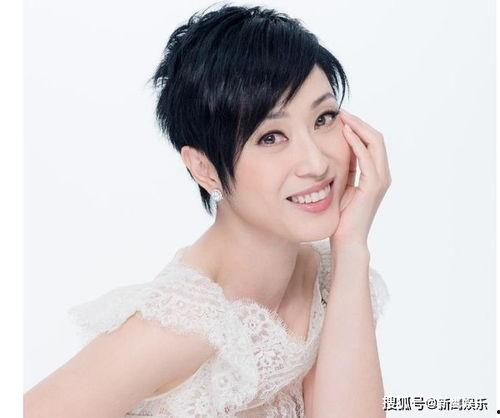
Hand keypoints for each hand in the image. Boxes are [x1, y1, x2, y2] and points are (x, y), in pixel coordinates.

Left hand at [330, 109, 391, 247]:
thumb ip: (345, 169)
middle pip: (376, 138)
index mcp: (375, 174)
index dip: (358, 127)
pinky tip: (345, 133)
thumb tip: (335, 150)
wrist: (346, 240)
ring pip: (375, 143)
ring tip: (343, 117)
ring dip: (359, 127)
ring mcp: (380, 180)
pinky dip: (357, 143)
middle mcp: (382, 175)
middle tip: (342, 111)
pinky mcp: (373, 186)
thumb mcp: (342, 186)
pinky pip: (367, 158)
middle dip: (359, 122)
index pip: (371, 142)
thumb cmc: (342, 217)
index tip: (341, 117)